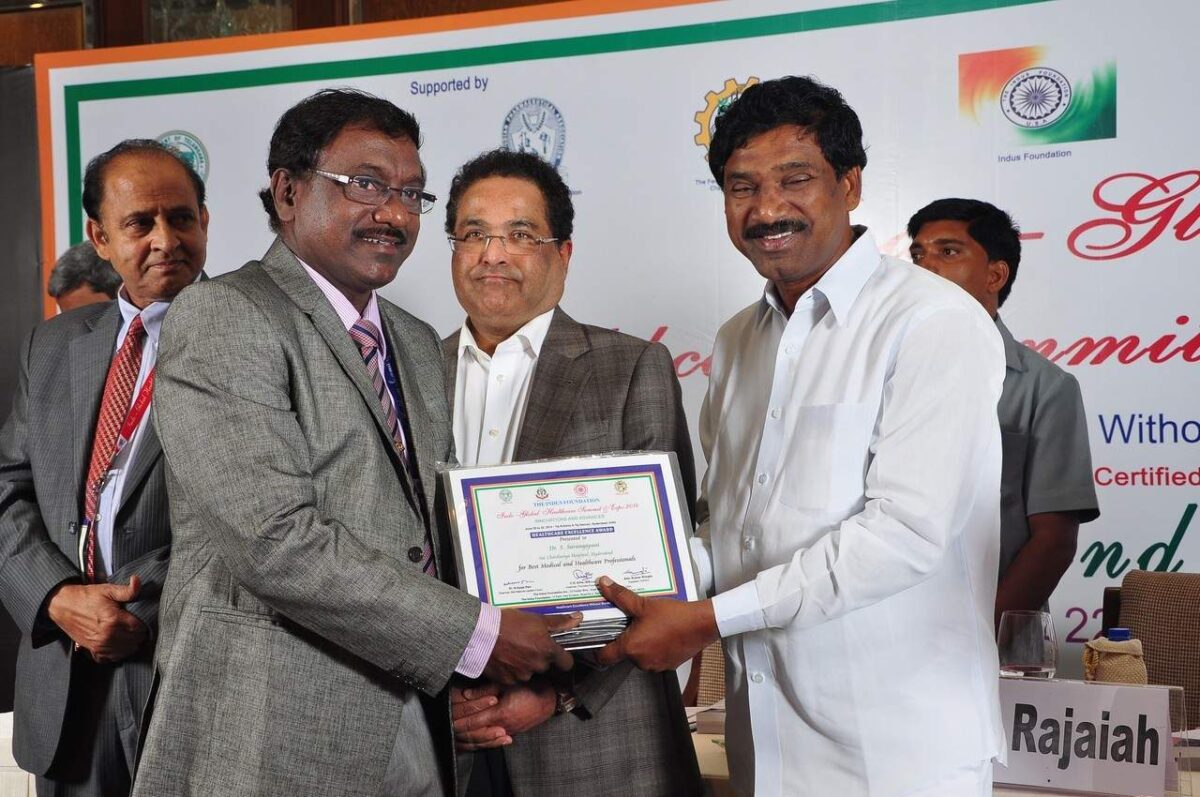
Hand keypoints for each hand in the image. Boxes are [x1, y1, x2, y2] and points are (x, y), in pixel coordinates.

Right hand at [46, 576, 146, 662]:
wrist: (63, 606)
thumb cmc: (87, 597)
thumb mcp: (108, 590)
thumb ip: (127, 590)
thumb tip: (138, 581)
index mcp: (114, 620)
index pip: (140, 628)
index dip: (144, 624)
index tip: (142, 619)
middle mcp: (108, 635)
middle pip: (135, 640)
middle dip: (139, 633)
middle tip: (136, 625)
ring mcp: (100, 645)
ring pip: (126, 651)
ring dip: (131, 643)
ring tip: (129, 634)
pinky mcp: (92, 650)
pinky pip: (112, 658)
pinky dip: (119, 652)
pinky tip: (120, 643)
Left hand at [451, 680, 556, 750]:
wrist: (552, 699)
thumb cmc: (531, 687)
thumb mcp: (507, 684)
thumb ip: (485, 690)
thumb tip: (465, 695)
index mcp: (500, 713)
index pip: (472, 723)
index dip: (457, 722)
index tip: (447, 719)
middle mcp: (502, 727)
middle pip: (474, 735)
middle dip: (458, 732)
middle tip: (446, 727)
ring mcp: (508, 732)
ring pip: (482, 741)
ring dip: (467, 738)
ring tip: (455, 734)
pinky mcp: (512, 733)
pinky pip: (491, 740)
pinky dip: (479, 740)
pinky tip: (472, 739)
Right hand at [482, 609, 579, 684]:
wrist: (480, 633)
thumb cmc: (508, 623)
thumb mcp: (536, 619)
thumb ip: (559, 622)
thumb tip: (578, 619)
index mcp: (548, 651)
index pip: (566, 663)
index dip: (563, 657)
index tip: (558, 652)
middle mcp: (538, 666)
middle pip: (545, 665)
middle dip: (539, 657)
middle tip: (528, 643)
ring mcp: (522, 675)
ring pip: (529, 672)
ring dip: (524, 663)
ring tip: (513, 649)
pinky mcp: (507, 681)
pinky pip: (513, 677)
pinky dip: (510, 670)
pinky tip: (504, 657)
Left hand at [595, 576, 717, 670]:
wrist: (702, 624)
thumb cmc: (673, 615)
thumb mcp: (644, 604)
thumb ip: (620, 596)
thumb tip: (602, 583)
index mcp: (631, 648)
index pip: (604, 657)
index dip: (599, 649)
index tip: (600, 638)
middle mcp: (641, 662)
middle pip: (623, 654)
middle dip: (626, 640)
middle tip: (631, 623)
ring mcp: (655, 666)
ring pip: (639, 656)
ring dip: (641, 644)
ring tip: (648, 626)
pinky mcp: (668, 666)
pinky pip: (654, 658)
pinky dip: (654, 648)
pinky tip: (661, 633)